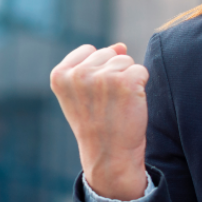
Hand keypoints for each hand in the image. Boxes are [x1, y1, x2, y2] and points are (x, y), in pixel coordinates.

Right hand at [50, 43, 149, 200]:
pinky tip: (130, 104)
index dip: (97, 71)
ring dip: (128, 80)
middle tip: (107, 102)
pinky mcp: (127, 82)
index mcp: (60, 75)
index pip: (89, 50)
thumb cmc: (97, 123)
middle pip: (109, 53)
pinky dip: (141, 86)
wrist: (110, 156)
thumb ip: (95, 65)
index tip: (93, 96)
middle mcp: (79, 74)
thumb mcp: (84, 93)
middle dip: (113, 74)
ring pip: (126, 61)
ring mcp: (103, 77)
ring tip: (118, 104)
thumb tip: (120, 45)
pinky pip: (141, 70)